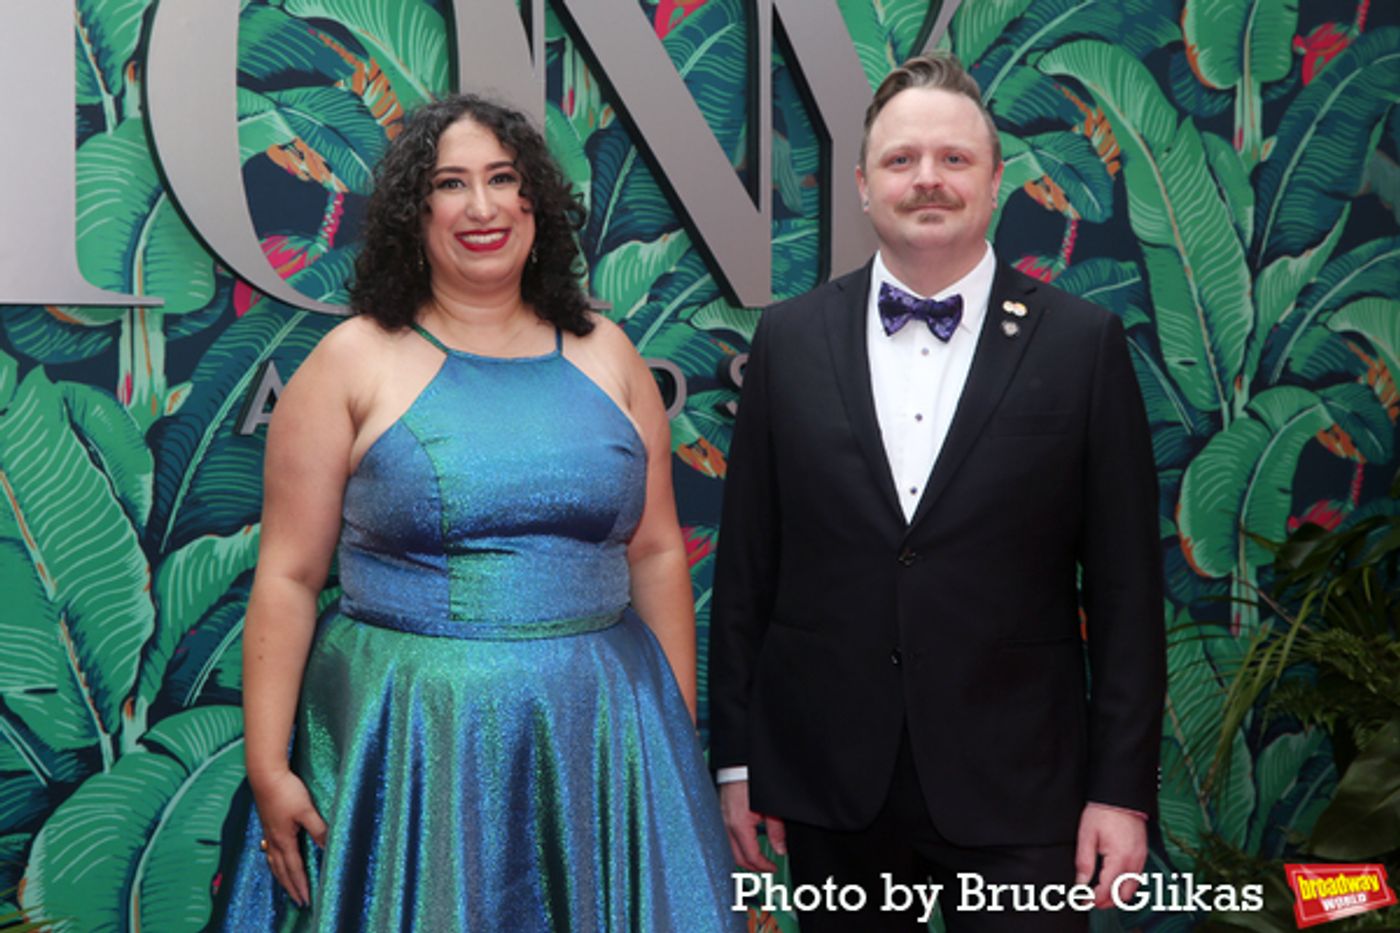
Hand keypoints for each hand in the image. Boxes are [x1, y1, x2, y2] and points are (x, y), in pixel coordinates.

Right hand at [250, 769, 327, 906]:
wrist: (265, 774)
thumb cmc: (286, 790)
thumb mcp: (306, 810)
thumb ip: (318, 829)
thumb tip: (328, 846)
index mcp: (284, 839)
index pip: (294, 868)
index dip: (300, 885)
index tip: (306, 899)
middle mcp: (273, 839)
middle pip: (281, 870)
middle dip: (290, 886)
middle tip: (298, 900)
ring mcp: (269, 832)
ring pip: (273, 861)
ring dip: (281, 876)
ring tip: (286, 886)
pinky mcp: (267, 823)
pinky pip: (270, 850)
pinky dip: (274, 862)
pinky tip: (275, 858)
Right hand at [719, 780, 785, 871]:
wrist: (740, 764)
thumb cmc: (753, 780)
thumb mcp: (772, 809)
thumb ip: (777, 831)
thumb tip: (780, 848)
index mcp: (739, 825)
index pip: (751, 856)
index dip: (764, 866)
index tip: (773, 868)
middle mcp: (726, 824)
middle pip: (737, 857)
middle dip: (752, 866)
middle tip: (766, 868)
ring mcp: (721, 819)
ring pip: (729, 849)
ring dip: (743, 856)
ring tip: (756, 858)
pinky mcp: (720, 813)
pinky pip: (726, 836)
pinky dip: (736, 844)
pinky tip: (745, 842)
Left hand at [1074, 803, 1147, 907]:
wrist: (1121, 796)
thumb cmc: (1103, 812)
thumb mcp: (1087, 835)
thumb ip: (1084, 862)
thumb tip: (1080, 882)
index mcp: (1119, 858)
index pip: (1107, 889)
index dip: (1094, 899)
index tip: (1083, 900)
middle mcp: (1134, 861)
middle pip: (1123, 895)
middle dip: (1107, 902)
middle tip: (1091, 900)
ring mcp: (1141, 858)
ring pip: (1132, 889)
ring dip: (1117, 895)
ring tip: (1100, 893)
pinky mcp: (1143, 853)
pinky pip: (1136, 877)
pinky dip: (1125, 884)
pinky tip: (1114, 881)